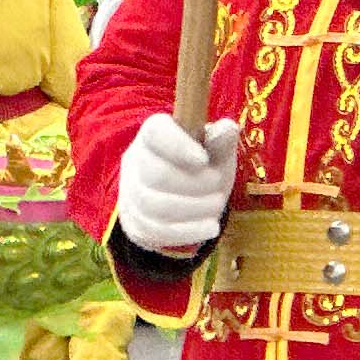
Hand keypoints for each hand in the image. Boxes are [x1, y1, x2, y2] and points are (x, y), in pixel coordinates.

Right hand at [114, 115, 238, 254]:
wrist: (187, 198)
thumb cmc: (202, 166)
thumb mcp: (215, 150)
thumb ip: (221, 141)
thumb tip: (229, 128)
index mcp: (153, 134)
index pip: (155, 132)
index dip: (178, 146)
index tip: (204, 159)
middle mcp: (135, 161)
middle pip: (156, 174)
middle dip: (194, 183)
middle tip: (217, 184)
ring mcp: (130, 194)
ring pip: (154, 205)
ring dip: (193, 208)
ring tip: (217, 205)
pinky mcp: (135, 223)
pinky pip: (155, 231)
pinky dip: (187, 231)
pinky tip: (211, 227)